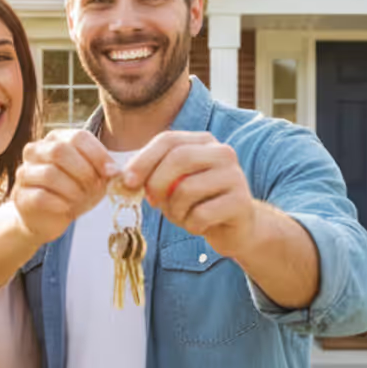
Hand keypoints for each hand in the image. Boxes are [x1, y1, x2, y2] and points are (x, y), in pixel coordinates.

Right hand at [12, 129, 114, 243]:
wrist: (47, 217)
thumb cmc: (72, 192)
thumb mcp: (93, 178)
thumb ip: (103, 170)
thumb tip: (114, 171)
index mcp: (56, 139)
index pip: (78, 137)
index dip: (98, 155)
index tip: (111, 173)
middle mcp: (36, 150)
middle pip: (60, 151)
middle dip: (84, 172)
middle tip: (94, 188)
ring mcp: (25, 172)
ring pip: (50, 174)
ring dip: (73, 190)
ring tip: (81, 199)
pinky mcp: (20, 195)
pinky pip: (40, 196)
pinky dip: (59, 203)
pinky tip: (67, 208)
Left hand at [121, 131, 260, 256]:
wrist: (236, 228)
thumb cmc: (199, 203)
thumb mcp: (174, 184)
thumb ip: (153, 175)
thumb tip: (125, 178)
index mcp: (204, 142)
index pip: (168, 139)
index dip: (144, 159)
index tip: (127, 181)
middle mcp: (223, 152)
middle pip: (179, 158)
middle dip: (156, 183)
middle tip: (152, 203)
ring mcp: (235, 176)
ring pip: (187, 189)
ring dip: (174, 210)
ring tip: (181, 217)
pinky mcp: (241, 203)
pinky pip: (201, 214)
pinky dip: (191, 225)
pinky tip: (198, 226)